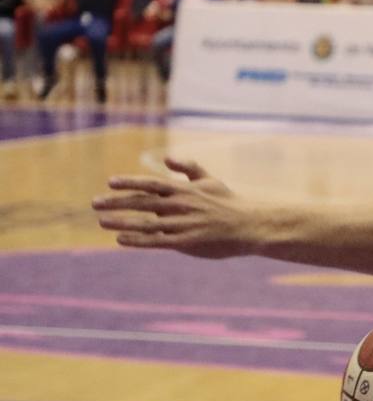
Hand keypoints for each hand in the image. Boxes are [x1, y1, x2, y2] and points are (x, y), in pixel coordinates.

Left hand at [91, 156, 254, 257]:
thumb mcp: (210, 180)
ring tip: (102, 221)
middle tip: (95, 203)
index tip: (110, 182)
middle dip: (116, 202)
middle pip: (142, 202)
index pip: (151, 183)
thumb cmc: (228, 202)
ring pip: (146, 222)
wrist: (250, 225)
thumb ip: (188, 168)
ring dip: (121, 221)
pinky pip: (156, 241)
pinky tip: (121, 239)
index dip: (129, 182)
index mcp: (185, 189)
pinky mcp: (187, 242)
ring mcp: (183, 224)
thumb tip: (166, 158)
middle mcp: (181, 205)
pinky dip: (137, 240)